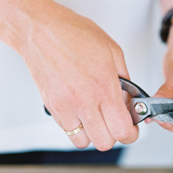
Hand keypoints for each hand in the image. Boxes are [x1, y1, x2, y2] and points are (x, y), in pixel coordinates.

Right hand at [17, 5, 137, 149]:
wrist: (40, 30)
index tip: (132, 128)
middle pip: (104, 142)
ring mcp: (65, 106)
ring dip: (93, 134)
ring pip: (83, 141)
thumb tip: (130, 100)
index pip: (122, 130)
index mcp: (104, 88)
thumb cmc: (75, 35)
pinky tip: (81, 112)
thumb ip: (125, 80)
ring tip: (97, 118)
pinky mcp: (51, 107)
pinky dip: (76, 127)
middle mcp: (84, 101)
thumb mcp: (113, 52)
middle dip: (114, 135)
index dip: (131, 133)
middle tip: (115, 122)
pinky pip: (67, 130)